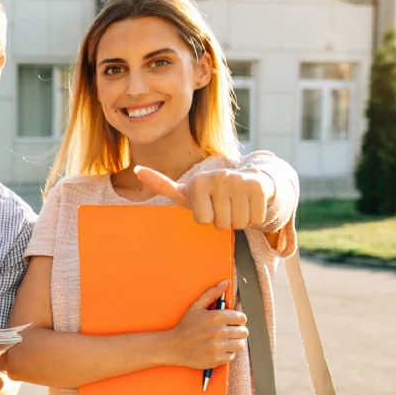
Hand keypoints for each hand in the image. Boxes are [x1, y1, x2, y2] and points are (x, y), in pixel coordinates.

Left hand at [135, 165, 273, 229]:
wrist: (247, 181)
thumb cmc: (210, 193)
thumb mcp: (186, 191)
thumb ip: (161, 185)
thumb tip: (136, 170)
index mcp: (198, 182)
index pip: (203, 220)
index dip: (206, 219)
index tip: (207, 206)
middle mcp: (219, 177)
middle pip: (221, 224)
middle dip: (224, 221)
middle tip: (224, 207)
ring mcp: (240, 181)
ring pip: (239, 223)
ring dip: (239, 220)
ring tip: (236, 205)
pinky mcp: (259, 187)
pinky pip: (256, 219)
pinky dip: (254, 217)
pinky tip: (249, 204)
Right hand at [166, 282, 247, 369]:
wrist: (173, 347)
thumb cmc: (185, 326)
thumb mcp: (196, 307)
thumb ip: (212, 293)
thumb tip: (226, 282)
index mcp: (217, 317)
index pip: (242, 318)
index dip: (237, 319)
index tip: (230, 322)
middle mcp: (220, 332)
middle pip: (243, 332)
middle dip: (236, 331)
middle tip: (226, 332)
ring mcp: (219, 347)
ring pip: (240, 344)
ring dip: (234, 342)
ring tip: (224, 341)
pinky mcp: (217, 359)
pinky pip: (232, 356)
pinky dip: (226, 353)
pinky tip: (217, 349)